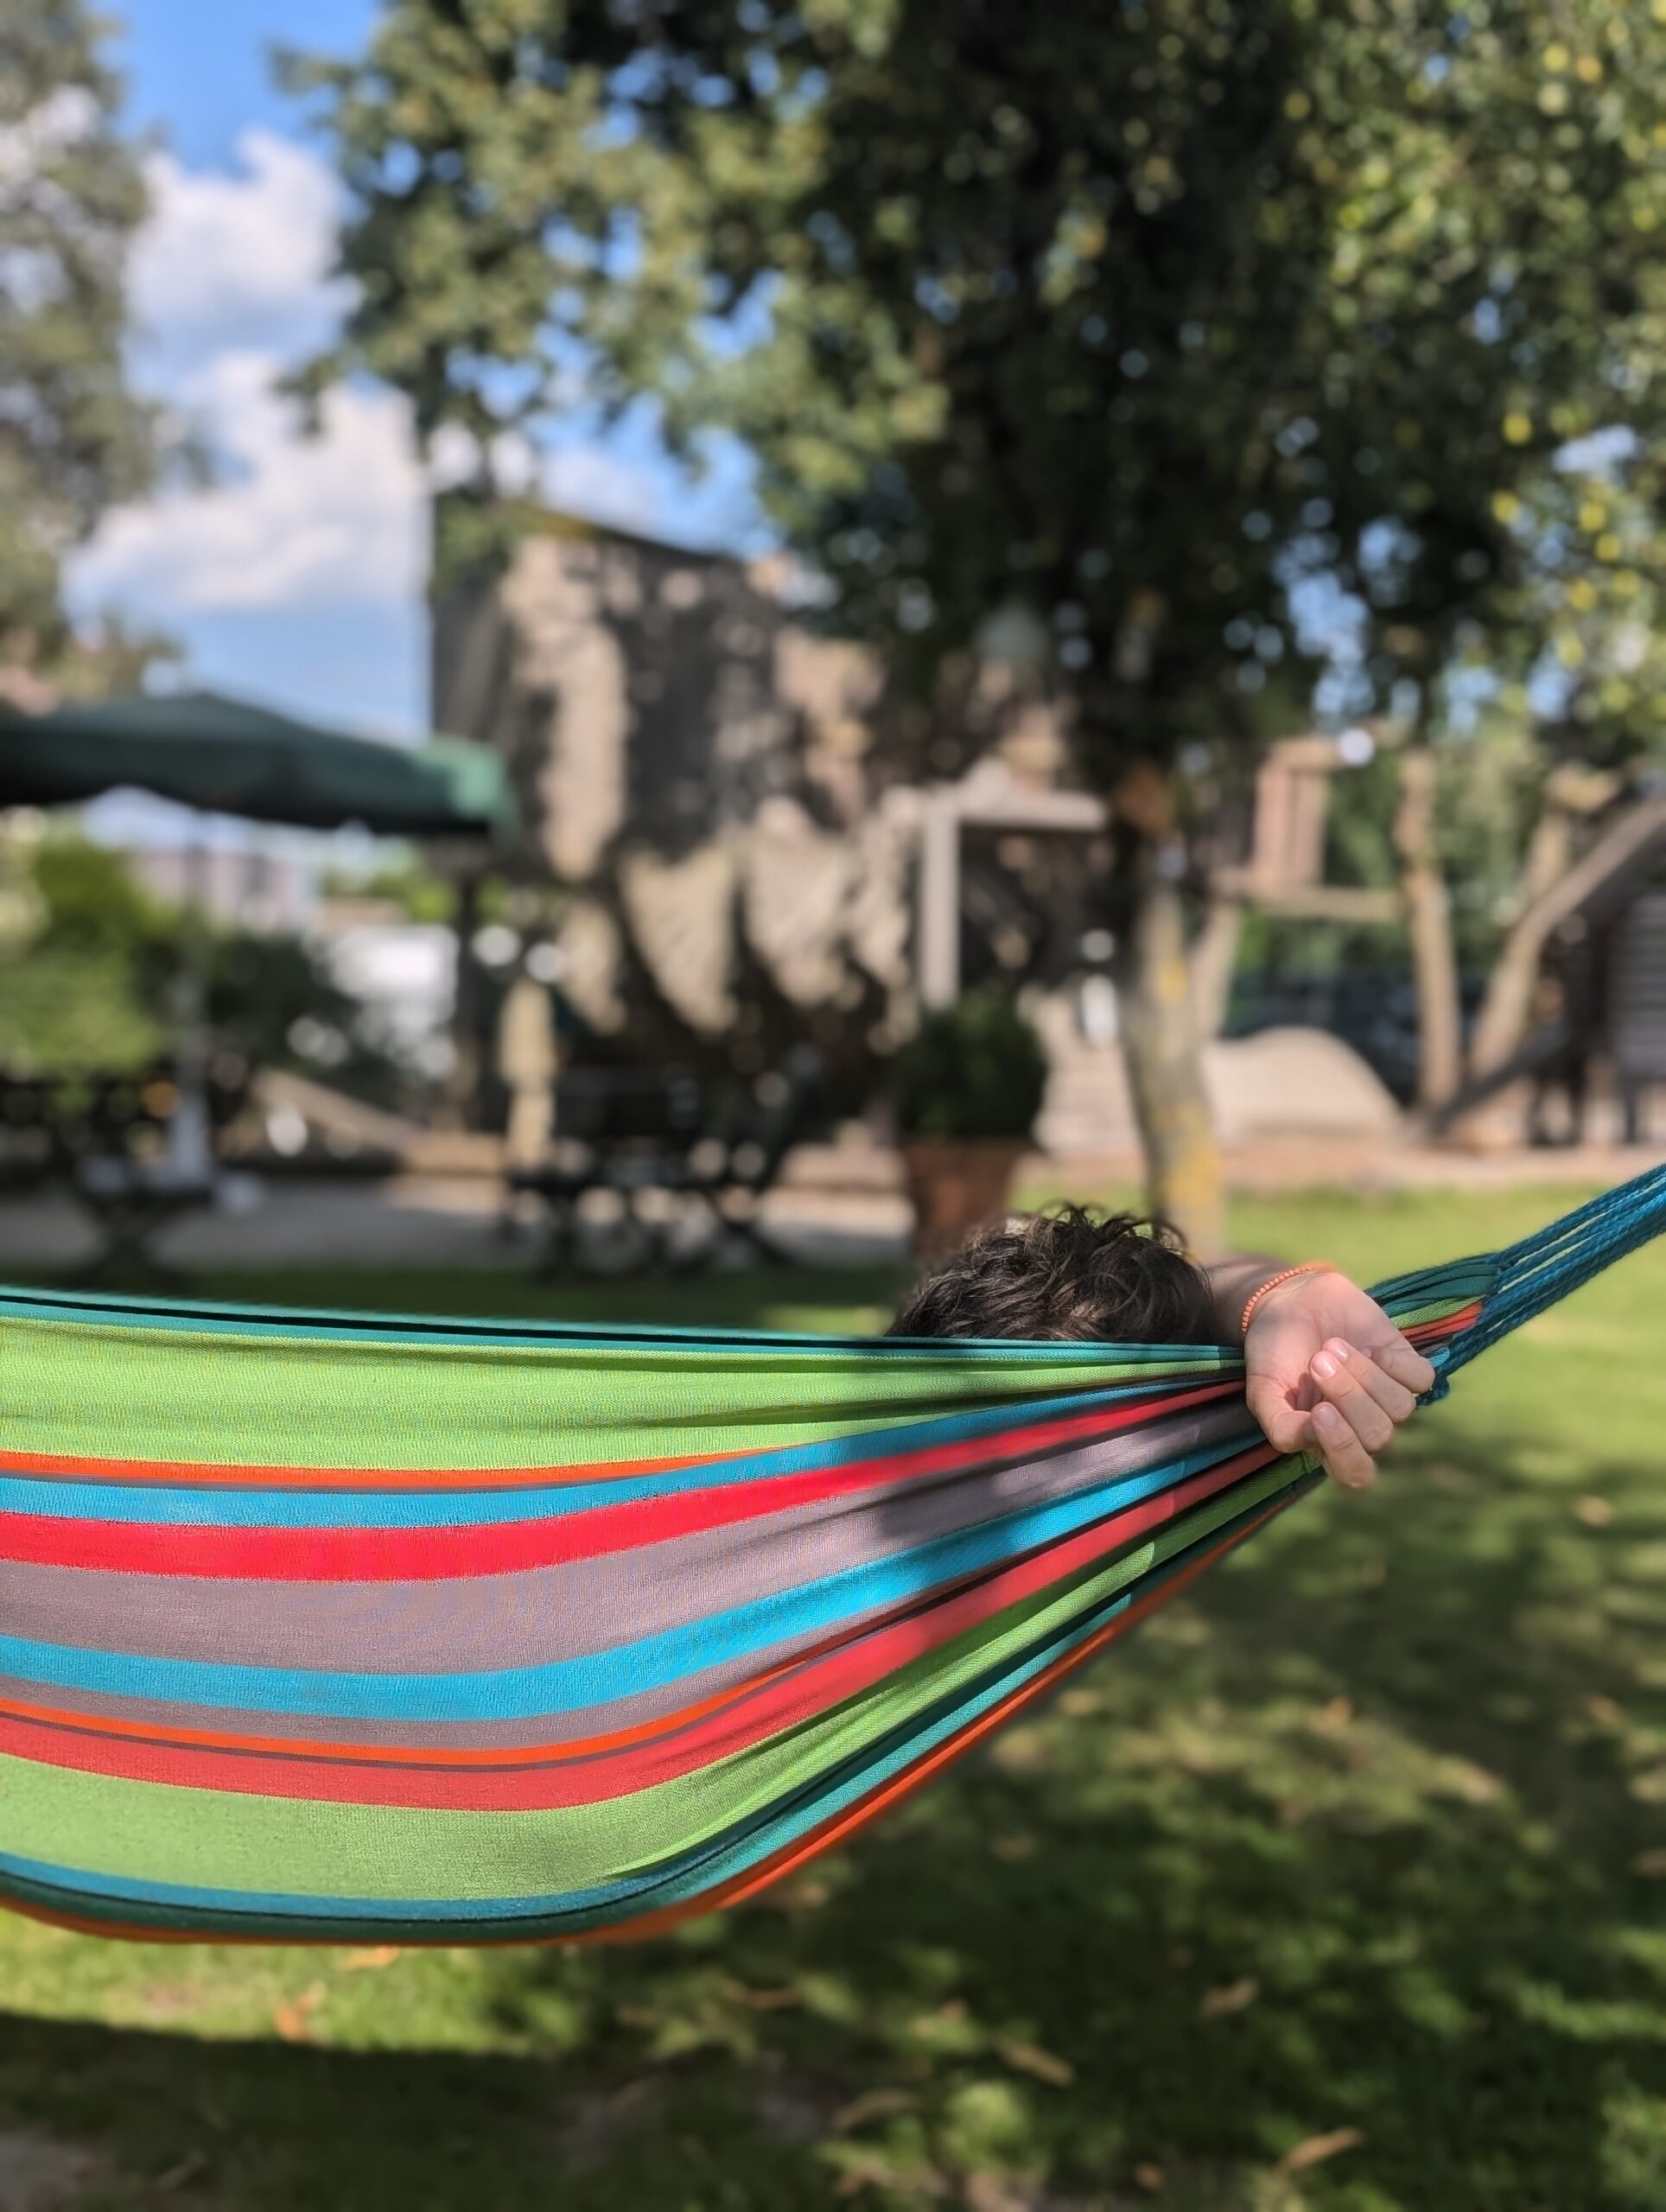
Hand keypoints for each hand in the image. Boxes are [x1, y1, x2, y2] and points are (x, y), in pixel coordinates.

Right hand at [1243, 1269, 1435, 1488]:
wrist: (1290, 1301)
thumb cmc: (1274, 1352)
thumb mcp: (1262, 1391)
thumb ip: (1281, 1425)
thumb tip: (1314, 1436)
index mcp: (1329, 1442)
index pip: (1355, 1474)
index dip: (1344, 1448)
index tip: (1319, 1410)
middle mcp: (1363, 1425)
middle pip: (1378, 1436)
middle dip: (1348, 1396)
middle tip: (1317, 1361)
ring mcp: (1387, 1396)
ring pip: (1401, 1408)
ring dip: (1365, 1374)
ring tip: (1333, 1346)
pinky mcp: (1405, 1365)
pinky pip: (1422, 1379)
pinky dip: (1394, 1362)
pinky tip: (1369, 1346)